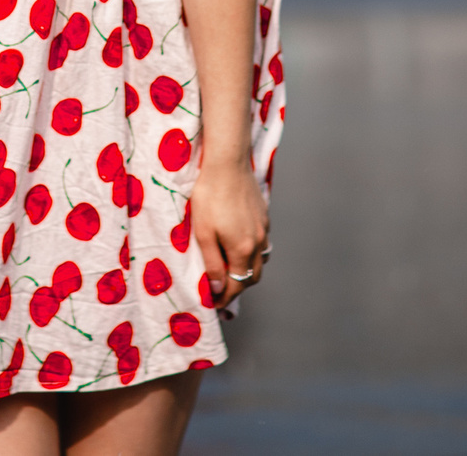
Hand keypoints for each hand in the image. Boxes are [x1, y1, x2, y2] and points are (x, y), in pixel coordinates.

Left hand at [188, 154, 268, 309]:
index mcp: (242, 250)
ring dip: (246, 271)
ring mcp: (264, 229)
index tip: (212, 303)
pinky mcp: (264, 216)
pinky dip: (251, 253)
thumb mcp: (203, 233)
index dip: (224, 298)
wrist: (227, 163)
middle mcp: (258, 243)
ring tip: (229, 270)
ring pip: (259, 261)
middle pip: (252, 277)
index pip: (236, 285)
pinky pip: (262, 244)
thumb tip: (217, 288)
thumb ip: (212, 263)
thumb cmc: (209, 196)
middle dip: (237, 288)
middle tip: (219, 289)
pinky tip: (238, 245)